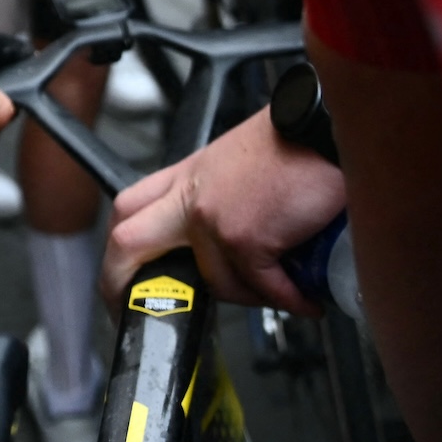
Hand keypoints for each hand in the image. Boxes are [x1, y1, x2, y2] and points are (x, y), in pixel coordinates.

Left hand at [103, 107, 343, 310]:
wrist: (324, 128)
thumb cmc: (295, 142)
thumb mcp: (238, 162)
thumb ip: (221, 196)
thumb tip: (232, 244)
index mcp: (187, 177)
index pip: (129, 208)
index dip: (117, 249)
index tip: (121, 278)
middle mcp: (190, 197)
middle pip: (126, 242)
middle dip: (120, 284)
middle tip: (139, 314)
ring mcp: (212, 219)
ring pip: (214, 283)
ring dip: (252, 297)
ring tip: (284, 291)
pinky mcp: (244, 238)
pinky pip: (263, 289)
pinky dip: (291, 299)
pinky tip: (307, 296)